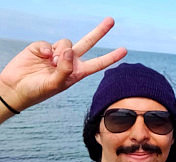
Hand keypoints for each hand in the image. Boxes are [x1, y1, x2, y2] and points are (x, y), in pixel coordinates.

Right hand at [0, 17, 126, 112]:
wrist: (16, 87)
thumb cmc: (38, 91)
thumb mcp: (56, 85)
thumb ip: (65, 69)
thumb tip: (69, 50)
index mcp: (78, 72)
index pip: (98, 63)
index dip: (111, 57)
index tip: (124, 50)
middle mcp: (70, 60)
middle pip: (88, 42)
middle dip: (100, 31)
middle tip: (111, 20)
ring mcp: (57, 53)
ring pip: (66, 42)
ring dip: (59, 53)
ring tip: (50, 64)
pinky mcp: (42, 47)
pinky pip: (49, 43)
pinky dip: (45, 50)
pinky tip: (41, 58)